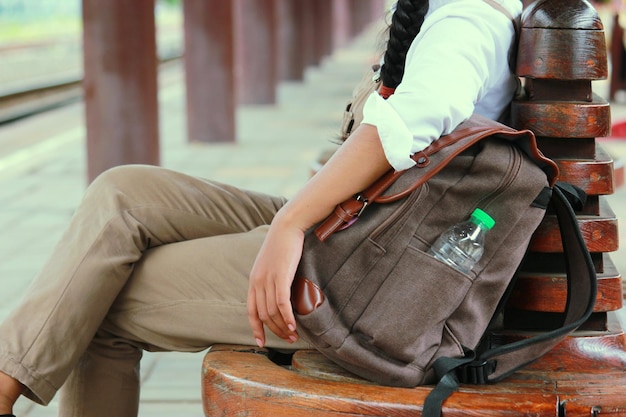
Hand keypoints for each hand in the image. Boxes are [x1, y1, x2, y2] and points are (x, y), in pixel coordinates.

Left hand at [247, 215, 303, 346]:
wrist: (286, 226)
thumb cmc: (283, 244)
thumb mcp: (271, 264)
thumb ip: (271, 279)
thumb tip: (279, 293)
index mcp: (254, 281)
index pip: (251, 311)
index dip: (256, 329)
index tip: (261, 342)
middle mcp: (257, 283)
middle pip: (263, 315)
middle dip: (275, 331)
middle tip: (288, 340)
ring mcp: (268, 280)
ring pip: (272, 312)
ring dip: (283, 327)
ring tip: (294, 336)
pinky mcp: (280, 276)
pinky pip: (281, 303)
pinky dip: (287, 316)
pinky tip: (294, 325)